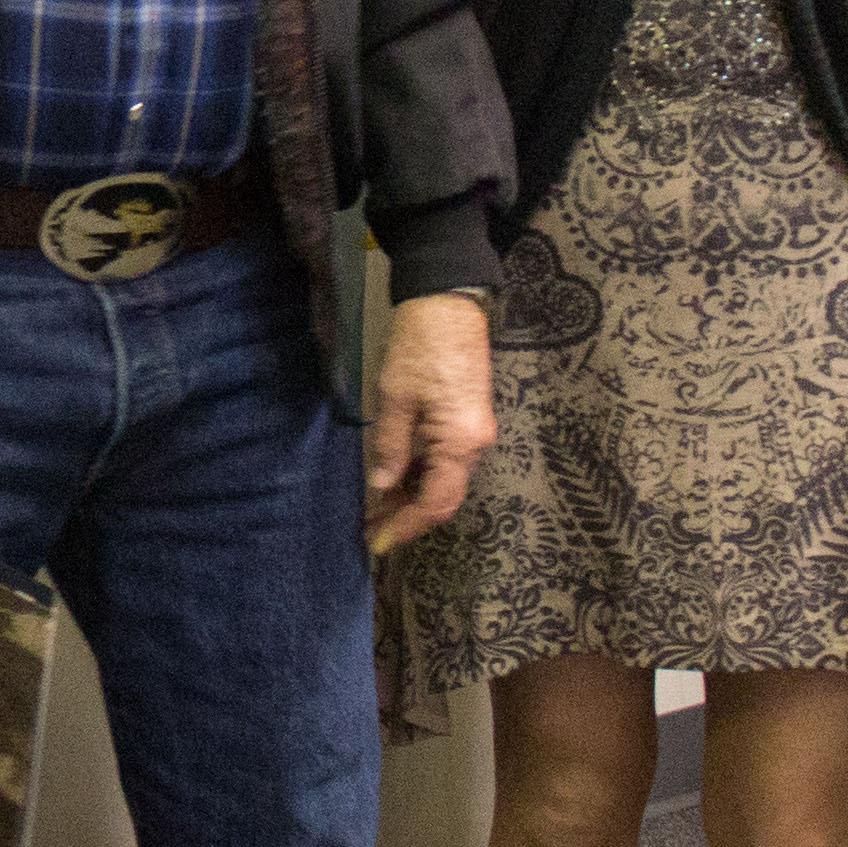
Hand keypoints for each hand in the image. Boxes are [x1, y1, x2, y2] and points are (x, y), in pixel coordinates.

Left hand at [363, 288, 497, 552]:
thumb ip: (390, 446)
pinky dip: (421, 474)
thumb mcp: (395, 397)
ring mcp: (475, 431)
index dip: (406, 526)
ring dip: (412, 496)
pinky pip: (446, 460)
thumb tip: (382, 486)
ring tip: (376, 509)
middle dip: (407, 516)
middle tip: (371, 530)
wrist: (450, 303)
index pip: (436, 502)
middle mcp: (476, 443)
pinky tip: (395, 479)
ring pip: (445, 479)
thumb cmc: (420, 347)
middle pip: (443, 496)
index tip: (378, 543)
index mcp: (460, 442)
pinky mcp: (468, 419)